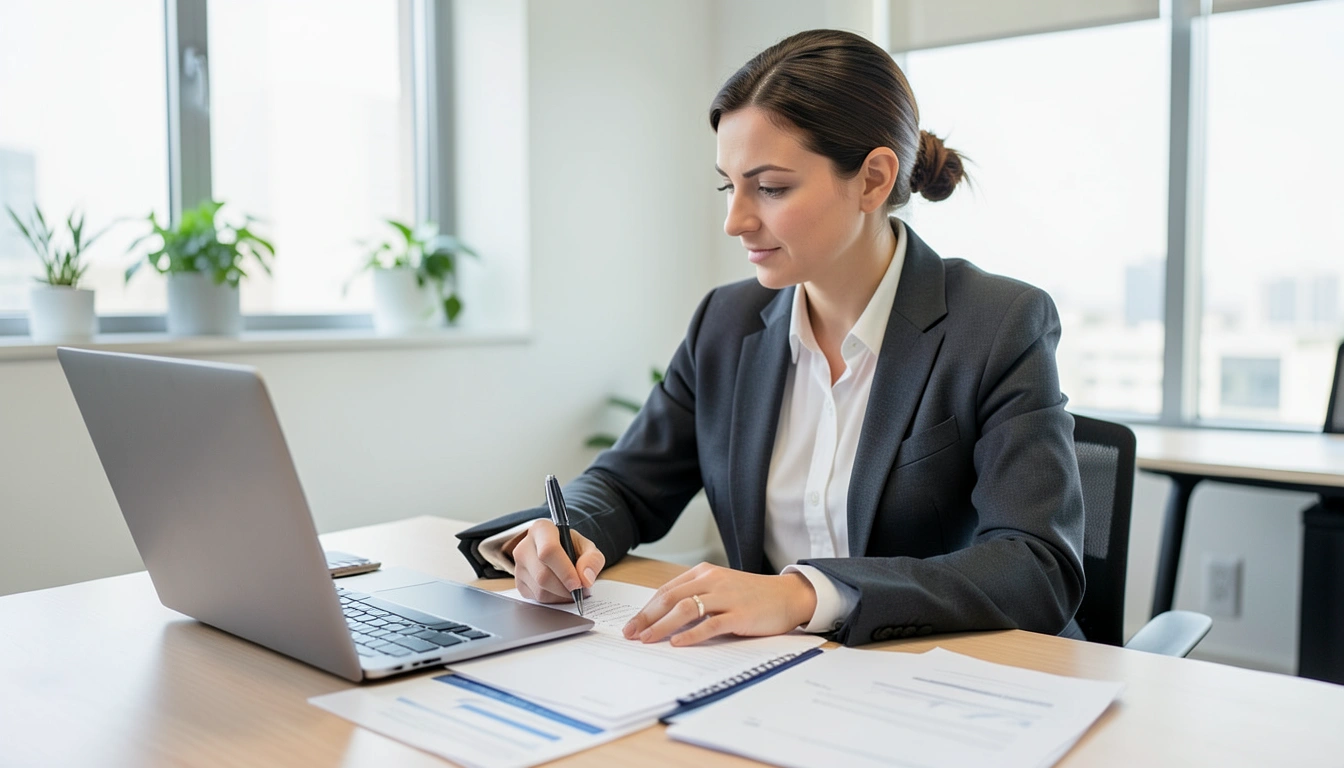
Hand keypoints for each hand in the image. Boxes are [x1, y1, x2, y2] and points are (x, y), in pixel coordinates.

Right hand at [510, 519, 605, 603]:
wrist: (559, 553)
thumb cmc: (572, 548)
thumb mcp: (587, 548)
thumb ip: (592, 559)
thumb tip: (586, 578)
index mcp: (542, 530)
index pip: (548, 551)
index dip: (565, 571)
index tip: (578, 584)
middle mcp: (525, 546)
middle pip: (543, 575)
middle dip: (565, 588)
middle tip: (580, 589)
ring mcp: (519, 565)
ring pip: (540, 590)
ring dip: (561, 596)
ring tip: (573, 589)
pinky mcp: (518, 582)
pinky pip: (536, 598)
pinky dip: (553, 600)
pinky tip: (560, 591)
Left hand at [621, 563, 817, 646]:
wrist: (788, 596)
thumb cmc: (752, 595)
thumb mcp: (720, 588)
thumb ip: (696, 596)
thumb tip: (664, 618)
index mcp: (704, 572)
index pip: (667, 590)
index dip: (646, 608)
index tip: (632, 624)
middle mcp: (712, 581)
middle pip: (671, 598)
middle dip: (647, 617)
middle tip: (631, 634)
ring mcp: (726, 597)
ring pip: (685, 609)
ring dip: (662, 626)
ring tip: (648, 640)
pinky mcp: (739, 614)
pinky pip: (710, 624)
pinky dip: (691, 634)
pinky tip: (677, 643)